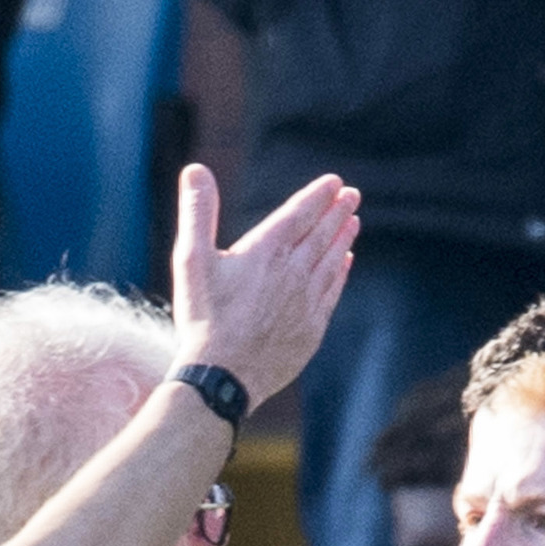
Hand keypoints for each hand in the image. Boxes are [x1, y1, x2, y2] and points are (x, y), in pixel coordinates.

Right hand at [169, 165, 358, 411]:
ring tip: (353, 223)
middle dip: (338, 211)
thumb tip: (195, 168)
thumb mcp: (191, 259)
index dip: (319, 195)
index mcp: (268, 250)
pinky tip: (344, 265)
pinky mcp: (311, 330)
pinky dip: (339, 274)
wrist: (223, 377)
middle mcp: (294, 272)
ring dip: (342, 239)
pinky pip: (331, 293)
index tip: (335, 182)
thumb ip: (198, 212)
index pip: (301, 212)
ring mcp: (306, 302)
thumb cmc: (204, 318)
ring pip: (331, 261)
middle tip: (352, 196)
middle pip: (322, 234)